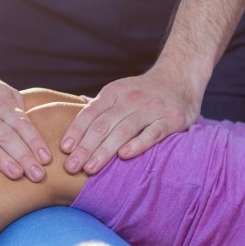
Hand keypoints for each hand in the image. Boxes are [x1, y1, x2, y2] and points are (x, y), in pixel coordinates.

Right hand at [0, 64, 52, 181]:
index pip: (22, 125)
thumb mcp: (3, 89)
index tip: (47, 160)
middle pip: (7, 136)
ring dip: (1, 159)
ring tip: (16, 174)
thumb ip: (18, 108)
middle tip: (38, 176)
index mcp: (0, 104)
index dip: (35, 142)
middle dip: (24, 156)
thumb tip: (34, 128)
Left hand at [60, 67, 201, 174]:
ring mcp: (151, 108)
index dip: (76, 131)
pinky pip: (152, 133)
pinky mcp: (171, 119)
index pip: (90, 113)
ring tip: (90, 168)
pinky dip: (138, 144)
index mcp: (114, 92)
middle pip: (103, 125)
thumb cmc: (144, 91)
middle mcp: (130, 99)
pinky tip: (124, 156)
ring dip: (104, 151)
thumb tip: (74, 121)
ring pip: (123, 131)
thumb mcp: (120, 91)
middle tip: (71, 167)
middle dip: (84, 148)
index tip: (64, 149)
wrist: (180, 77)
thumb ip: (100, 106)